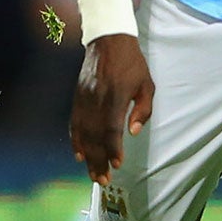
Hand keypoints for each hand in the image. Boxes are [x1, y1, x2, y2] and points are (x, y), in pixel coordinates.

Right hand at [70, 34, 154, 184]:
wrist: (108, 40)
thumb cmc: (132, 64)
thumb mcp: (147, 84)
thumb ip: (142, 110)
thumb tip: (134, 132)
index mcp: (115, 95)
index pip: (111, 127)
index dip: (113, 148)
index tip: (117, 164)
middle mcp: (96, 99)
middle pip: (94, 135)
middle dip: (98, 160)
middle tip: (102, 180)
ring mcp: (83, 98)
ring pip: (83, 132)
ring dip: (87, 155)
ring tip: (92, 173)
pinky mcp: (77, 97)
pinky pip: (74, 123)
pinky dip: (75, 140)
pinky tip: (78, 154)